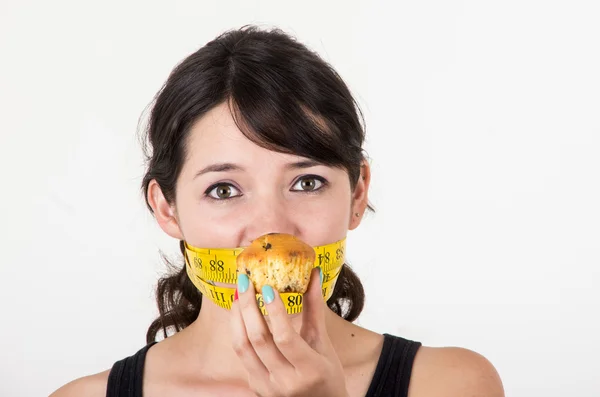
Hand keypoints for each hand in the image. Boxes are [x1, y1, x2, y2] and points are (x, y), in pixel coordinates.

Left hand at [231, 268, 348, 396]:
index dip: (274, 311)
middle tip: (245, 282)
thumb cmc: (327, 376)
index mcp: (310, 370)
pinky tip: (240, 314)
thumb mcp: (324, 344)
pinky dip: (238, 331)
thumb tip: (314, 274)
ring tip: (238, 295)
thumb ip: (315, 310)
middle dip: (248, 306)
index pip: (285, 337)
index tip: (267, 287)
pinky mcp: (256, 387)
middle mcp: (286, 382)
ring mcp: (268, 387)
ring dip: (237, 317)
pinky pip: (242, 355)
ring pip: (243, 348)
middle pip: (258, 340)